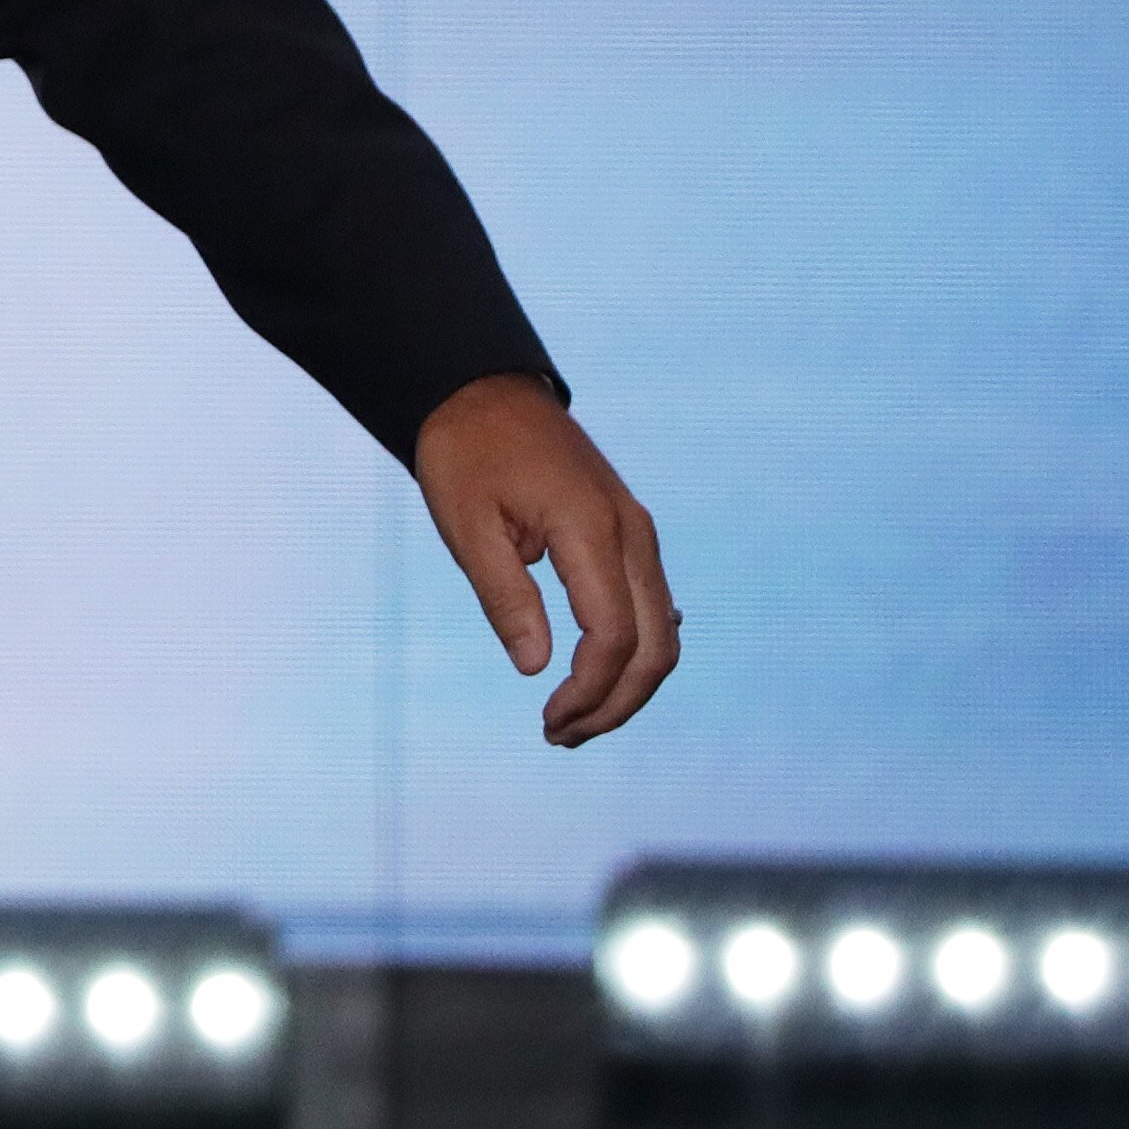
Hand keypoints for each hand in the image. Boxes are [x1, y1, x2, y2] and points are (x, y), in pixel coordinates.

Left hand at [416, 372, 680, 746]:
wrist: (483, 392)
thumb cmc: (465, 454)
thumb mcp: (467, 526)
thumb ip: (505, 597)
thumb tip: (536, 667)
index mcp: (591, 530)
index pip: (612, 637)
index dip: (588, 692)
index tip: (547, 723)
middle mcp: (632, 534)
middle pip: (655, 647)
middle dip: (615, 704)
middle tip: (559, 737)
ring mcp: (638, 532)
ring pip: (662, 631)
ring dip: (627, 685)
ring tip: (572, 720)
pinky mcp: (630, 534)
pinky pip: (651, 607)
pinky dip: (632, 652)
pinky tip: (594, 679)